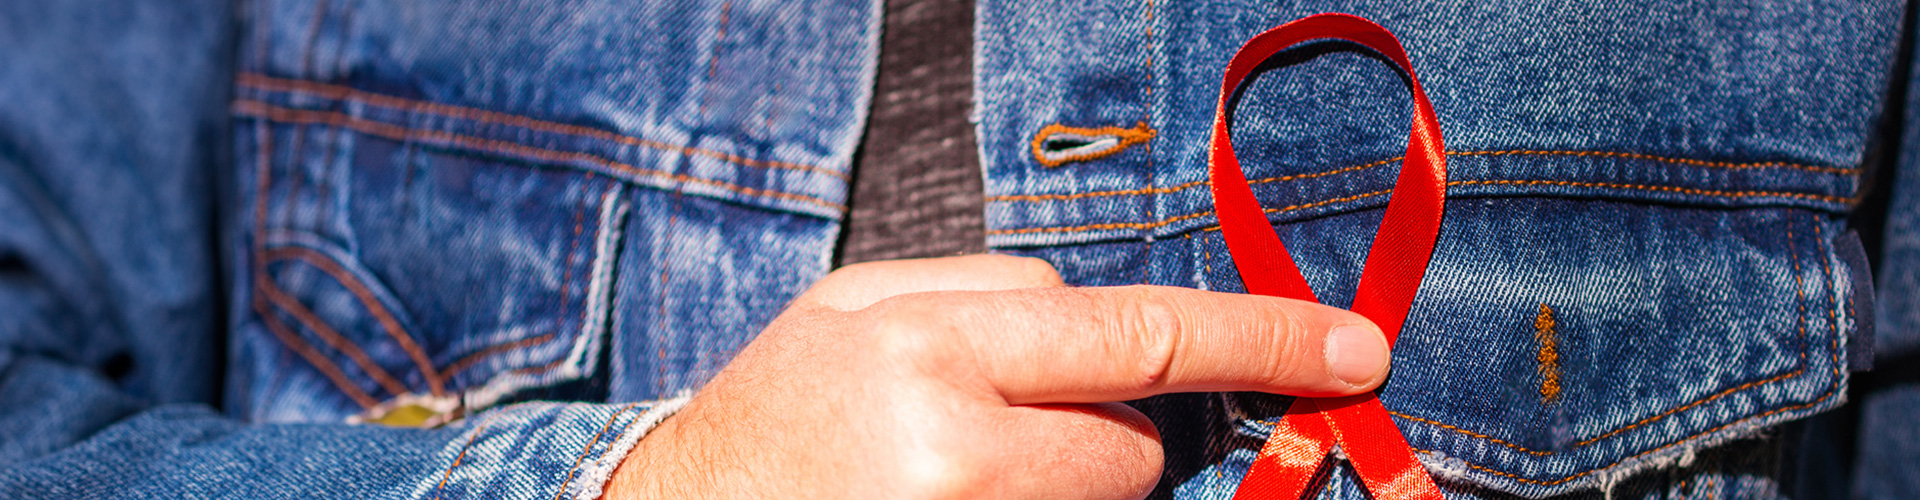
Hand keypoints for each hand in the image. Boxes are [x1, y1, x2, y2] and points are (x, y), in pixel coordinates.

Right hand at [606, 255, 1388, 498]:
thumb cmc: (776, 411)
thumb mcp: (858, 303)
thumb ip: (990, 289)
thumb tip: (1107, 318)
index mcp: (934, 348)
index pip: (1141, 336)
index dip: (1263, 339)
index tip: (1354, 351)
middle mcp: (961, 453)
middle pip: (1132, 448)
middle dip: (1099, 434)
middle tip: (996, 431)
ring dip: (1061, 486)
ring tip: (953, 474)